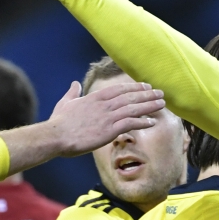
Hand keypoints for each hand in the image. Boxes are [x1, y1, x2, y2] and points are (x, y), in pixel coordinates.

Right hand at [47, 80, 165, 155]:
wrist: (56, 136)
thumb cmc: (59, 122)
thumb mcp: (65, 102)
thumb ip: (73, 92)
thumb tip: (75, 83)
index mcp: (95, 97)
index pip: (119, 89)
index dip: (134, 87)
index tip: (146, 86)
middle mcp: (104, 105)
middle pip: (130, 97)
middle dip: (147, 94)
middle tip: (160, 93)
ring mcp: (108, 117)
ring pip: (133, 108)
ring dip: (149, 106)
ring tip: (162, 104)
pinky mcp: (109, 130)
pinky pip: (130, 124)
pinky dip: (142, 122)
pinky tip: (152, 122)